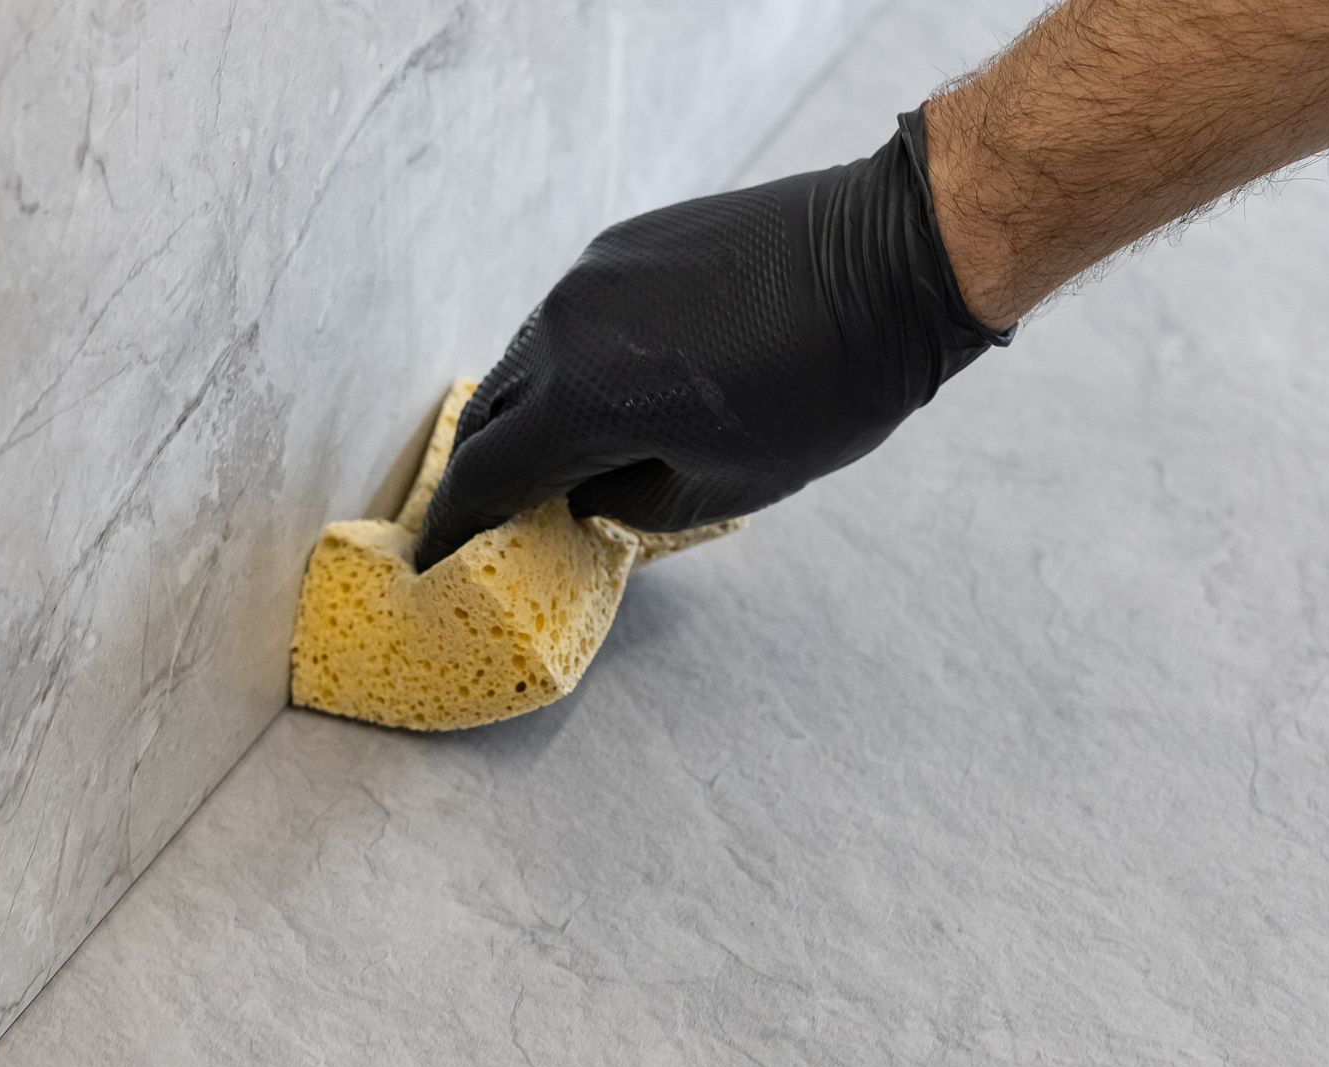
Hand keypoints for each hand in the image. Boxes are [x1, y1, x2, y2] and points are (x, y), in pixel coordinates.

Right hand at [414, 109, 1010, 571]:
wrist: (892, 258)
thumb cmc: (828, 388)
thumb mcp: (726, 485)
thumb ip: (630, 502)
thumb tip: (583, 494)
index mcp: (581, 399)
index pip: (484, 477)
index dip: (453, 529)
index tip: (435, 561)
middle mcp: (564, 327)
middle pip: (489, 412)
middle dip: (482, 470)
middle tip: (484, 515)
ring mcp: (590, 275)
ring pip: (527, 357)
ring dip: (527, 411)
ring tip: (552, 455)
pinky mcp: (624, 243)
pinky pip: (570, 316)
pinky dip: (569, 362)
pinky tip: (606, 387)